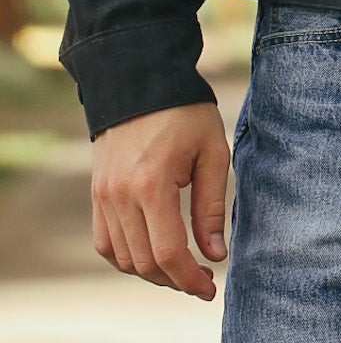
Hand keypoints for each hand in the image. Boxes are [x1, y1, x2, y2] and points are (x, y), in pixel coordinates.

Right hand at [90, 101, 230, 299]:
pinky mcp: (97, 195)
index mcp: (151, 184)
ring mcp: (103, 197)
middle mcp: (120, 196)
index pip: (168, 253)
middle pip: (144, 263)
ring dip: (152, 272)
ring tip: (180, 266)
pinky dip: (127, 257)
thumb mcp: (211, 151)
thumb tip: (215, 255)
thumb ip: (211, 206)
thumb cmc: (184, 112)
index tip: (210, 288)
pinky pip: (105, 243)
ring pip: (123, 259)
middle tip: (202, 279)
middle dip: (175, 280)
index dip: (190, 279)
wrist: (140, 80)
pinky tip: (151, 252)